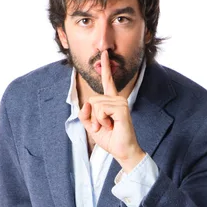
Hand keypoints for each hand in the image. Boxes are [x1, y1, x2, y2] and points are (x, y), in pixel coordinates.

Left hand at [78, 50, 145, 172]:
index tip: (104, 54)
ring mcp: (120, 103)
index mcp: (111, 101)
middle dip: (92, 117)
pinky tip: (112, 126)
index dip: (105, 68)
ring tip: (109, 127)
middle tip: (104, 127)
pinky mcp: (122, 108)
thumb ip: (85, 114)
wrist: (122, 151)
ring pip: (95, 105)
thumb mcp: (91, 126)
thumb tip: (86, 103)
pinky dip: (101, 121)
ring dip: (97, 120)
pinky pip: (101, 110)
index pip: (107, 82)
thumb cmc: (110, 139)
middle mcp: (117, 99)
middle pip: (92, 99)